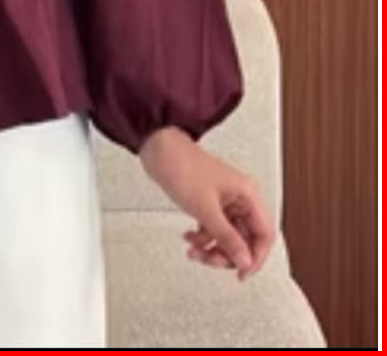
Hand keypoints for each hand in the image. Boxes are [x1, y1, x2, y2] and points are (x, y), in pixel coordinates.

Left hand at [139, 126, 275, 280]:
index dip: (255, 257)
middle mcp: (239, 198)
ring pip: (227, 236)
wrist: (157, 149)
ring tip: (194, 251)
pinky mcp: (208, 202)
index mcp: (248, 194)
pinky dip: (202, 237)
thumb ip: (226, 237)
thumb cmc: (182, 165)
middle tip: (211, 260)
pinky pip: (213, 228)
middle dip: (227, 253)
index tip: (241, 272)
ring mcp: (223, 200)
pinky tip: (189, 238)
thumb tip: (244, 261)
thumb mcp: (206, 208)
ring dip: (212, 247)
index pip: (264, 234)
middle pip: (245, 238)